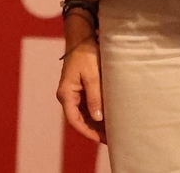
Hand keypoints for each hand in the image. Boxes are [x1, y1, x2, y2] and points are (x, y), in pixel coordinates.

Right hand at [56, 20, 104, 142]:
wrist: (82, 39)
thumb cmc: (86, 55)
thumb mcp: (92, 76)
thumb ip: (95, 97)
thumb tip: (98, 118)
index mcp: (66, 94)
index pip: (74, 120)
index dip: (88, 132)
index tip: (101, 139)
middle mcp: (67, 97)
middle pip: (80, 120)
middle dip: (95, 130)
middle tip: (112, 139)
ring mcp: (73, 94)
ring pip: (85, 115)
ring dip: (97, 124)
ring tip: (113, 131)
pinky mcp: (80, 91)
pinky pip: (88, 107)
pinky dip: (98, 114)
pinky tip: (110, 119)